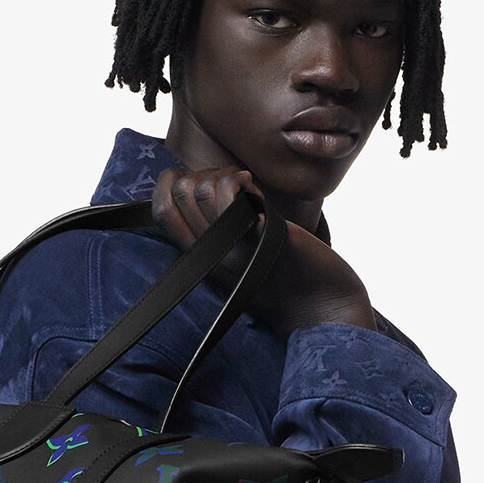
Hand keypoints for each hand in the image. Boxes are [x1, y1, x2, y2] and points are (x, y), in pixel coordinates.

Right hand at [151, 164, 374, 336]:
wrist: (322, 308)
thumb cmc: (283, 276)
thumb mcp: (236, 254)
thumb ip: (212, 226)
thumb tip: (191, 182)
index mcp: (201, 260)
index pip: (161, 209)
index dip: (171, 182)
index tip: (201, 184)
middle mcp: (212, 257)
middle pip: (182, 191)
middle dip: (204, 173)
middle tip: (234, 187)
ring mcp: (236, 250)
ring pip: (205, 189)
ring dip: (227, 175)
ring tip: (248, 188)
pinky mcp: (265, 242)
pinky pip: (238, 202)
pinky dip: (245, 186)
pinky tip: (258, 194)